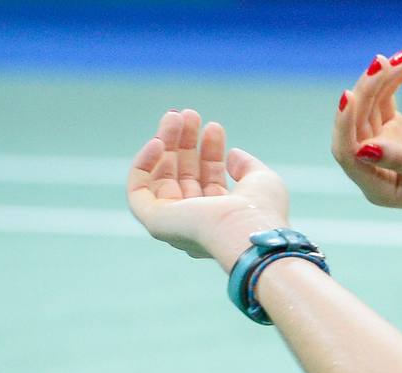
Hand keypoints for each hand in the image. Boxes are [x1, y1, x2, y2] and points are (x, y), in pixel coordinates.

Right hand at [127, 109, 288, 267]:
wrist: (246, 231)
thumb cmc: (261, 212)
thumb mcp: (262, 181)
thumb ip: (247, 167)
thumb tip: (232, 155)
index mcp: (221, 218)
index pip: (209, 179)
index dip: (210, 151)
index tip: (214, 127)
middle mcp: (195, 221)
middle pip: (183, 174)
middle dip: (185, 142)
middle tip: (189, 114)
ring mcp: (173, 221)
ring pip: (162, 176)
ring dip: (167, 142)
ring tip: (176, 115)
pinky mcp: (154, 220)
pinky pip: (138, 189)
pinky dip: (143, 163)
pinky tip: (158, 141)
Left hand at [332, 50, 401, 219]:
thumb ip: (398, 159)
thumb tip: (362, 150)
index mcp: (380, 186)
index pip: (348, 152)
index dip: (345, 124)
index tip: (351, 96)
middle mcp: (377, 166)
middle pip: (356, 122)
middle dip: (366, 91)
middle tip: (383, 64)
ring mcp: (387, 146)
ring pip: (369, 105)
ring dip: (381, 79)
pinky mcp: (400, 129)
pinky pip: (386, 98)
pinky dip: (395, 79)